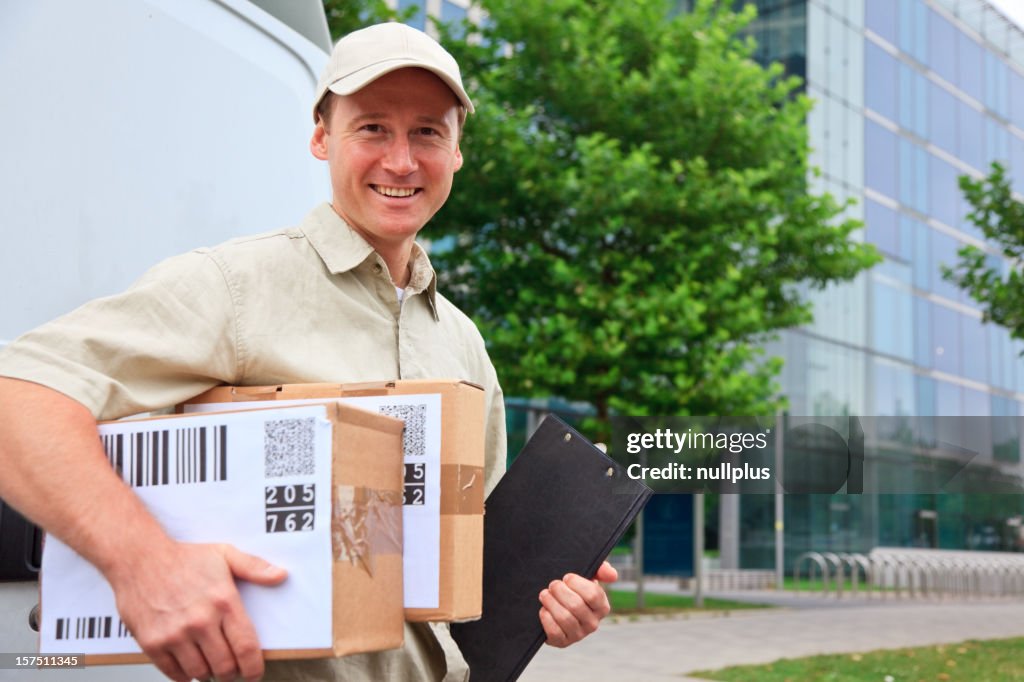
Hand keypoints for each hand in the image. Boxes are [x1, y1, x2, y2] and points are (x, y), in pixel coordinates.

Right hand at [107, 541, 285, 681]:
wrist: (140, 558)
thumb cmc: (184, 557)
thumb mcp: (224, 554)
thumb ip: (254, 567)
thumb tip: (281, 575)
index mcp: (223, 602)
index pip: (246, 648)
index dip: (254, 667)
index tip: (254, 673)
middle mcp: (201, 621)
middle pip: (225, 666)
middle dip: (232, 673)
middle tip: (231, 670)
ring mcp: (175, 634)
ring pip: (200, 672)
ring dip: (209, 674)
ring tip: (211, 665)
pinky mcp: (152, 643)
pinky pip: (173, 673)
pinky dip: (185, 676)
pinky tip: (189, 667)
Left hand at [538, 560, 617, 647]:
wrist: (556, 604)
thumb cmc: (574, 589)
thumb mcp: (588, 576)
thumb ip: (601, 570)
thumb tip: (612, 575)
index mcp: (602, 607)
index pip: (593, 594)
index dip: (576, 583)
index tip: (566, 577)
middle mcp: (593, 623)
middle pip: (576, 605)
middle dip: (560, 591)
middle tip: (553, 585)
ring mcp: (578, 635)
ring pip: (564, 618)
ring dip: (551, 602)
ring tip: (545, 594)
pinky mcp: (563, 642)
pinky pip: (554, 631)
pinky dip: (546, 618)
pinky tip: (544, 609)